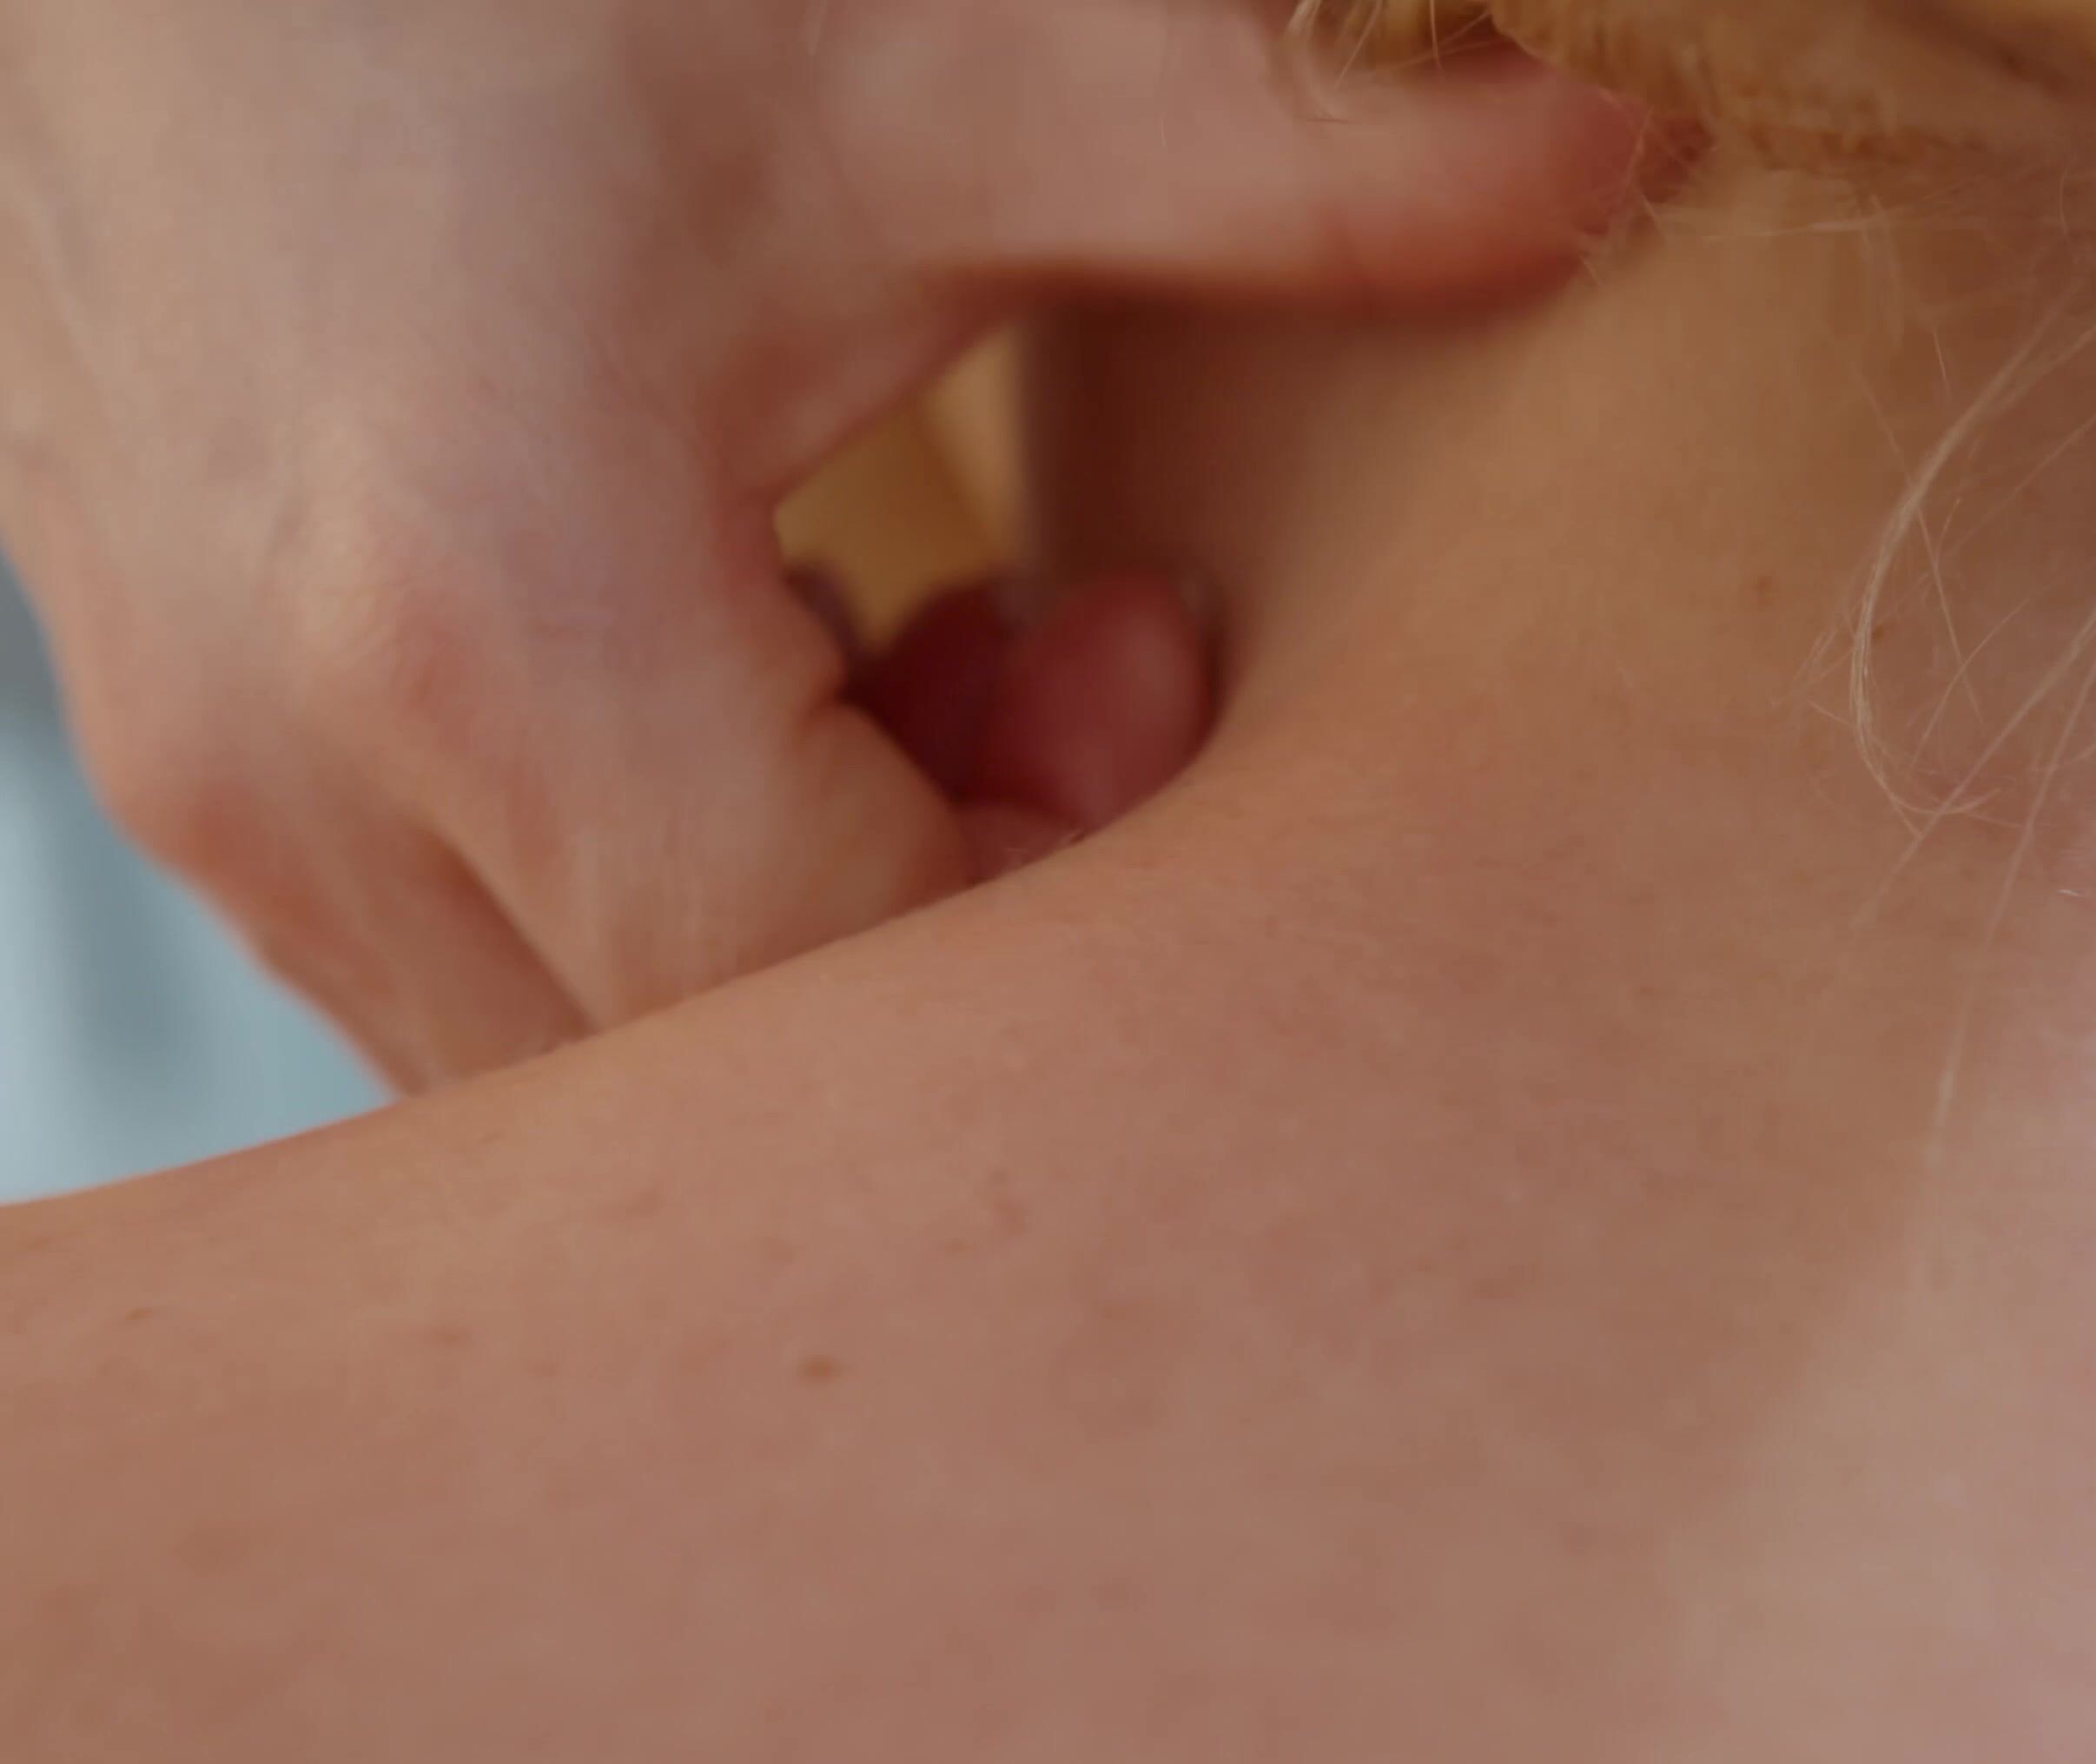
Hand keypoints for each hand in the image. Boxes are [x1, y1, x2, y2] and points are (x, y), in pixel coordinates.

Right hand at [0, 0, 1645, 1086]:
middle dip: (964, 916)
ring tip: (922, 639)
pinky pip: (472, 957)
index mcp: (489, 626)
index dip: (1068, 896)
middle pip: (718, 1067)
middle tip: (1079, 662)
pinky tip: (766, 652)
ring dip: (817, 904)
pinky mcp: (198, 757)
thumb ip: (1300, 153)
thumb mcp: (956, 44)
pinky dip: (665, 877)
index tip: (1149, 672)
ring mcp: (219, 785)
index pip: (839, 992)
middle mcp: (303, 766)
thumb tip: (1635, 151)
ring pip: (587, 1042)